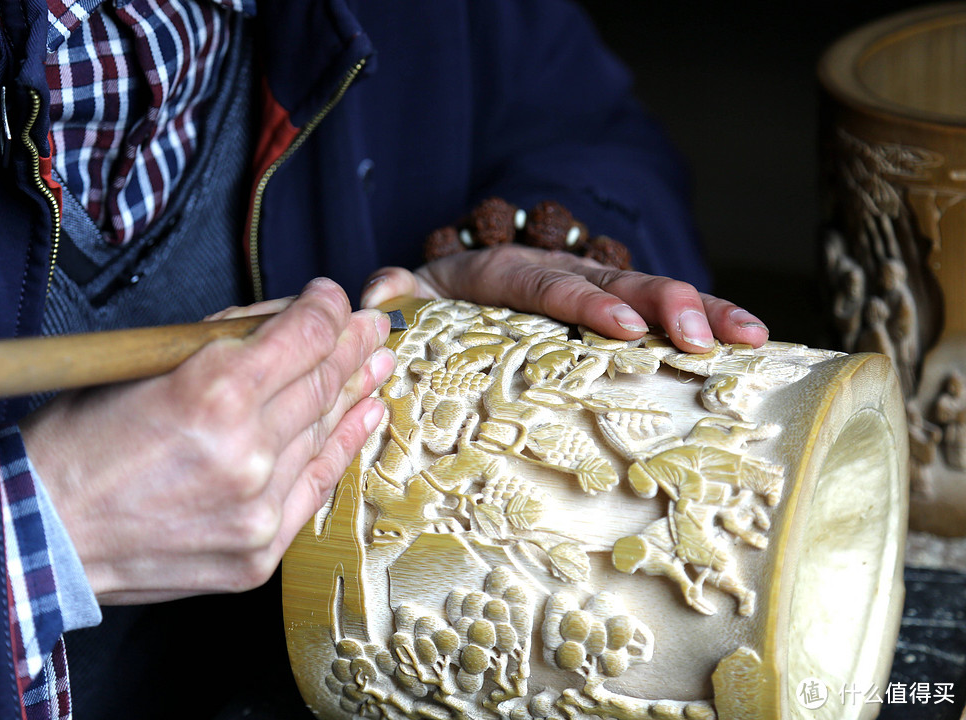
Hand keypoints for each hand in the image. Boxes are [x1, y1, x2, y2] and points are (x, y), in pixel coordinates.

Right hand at [21, 278, 395, 603]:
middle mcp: (246, 449)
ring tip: (376, 364)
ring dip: (356, 391)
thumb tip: (285, 320)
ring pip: (326, 431)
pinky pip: (317, 485)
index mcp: (212, 391)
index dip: (327, 309)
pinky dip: (345, 445)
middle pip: (322, 381)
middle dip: (351, 344)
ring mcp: (258, 506)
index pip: (304, 335)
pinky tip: (367, 415)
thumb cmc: (79, 442)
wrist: (43, 533)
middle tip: (371, 326)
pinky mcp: (260, 549)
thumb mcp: (143, 362)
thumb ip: (222, 339)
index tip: (333, 297)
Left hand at [360, 245, 767, 352]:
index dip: (586, 305)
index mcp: (512, 272)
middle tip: (700, 336)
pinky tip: (752, 342)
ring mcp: (595, 287)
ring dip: (704, 311)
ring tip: (751, 336)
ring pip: (653, 293)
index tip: (621, 327)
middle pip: (616, 283)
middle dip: (662, 304)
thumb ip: (395, 290)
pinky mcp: (617, 307)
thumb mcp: (412, 290)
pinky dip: (709, 321)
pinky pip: (665, 313)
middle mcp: (562, 273)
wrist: (462, 274)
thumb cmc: (443, 294)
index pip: (551, 287)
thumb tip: (375, 297)